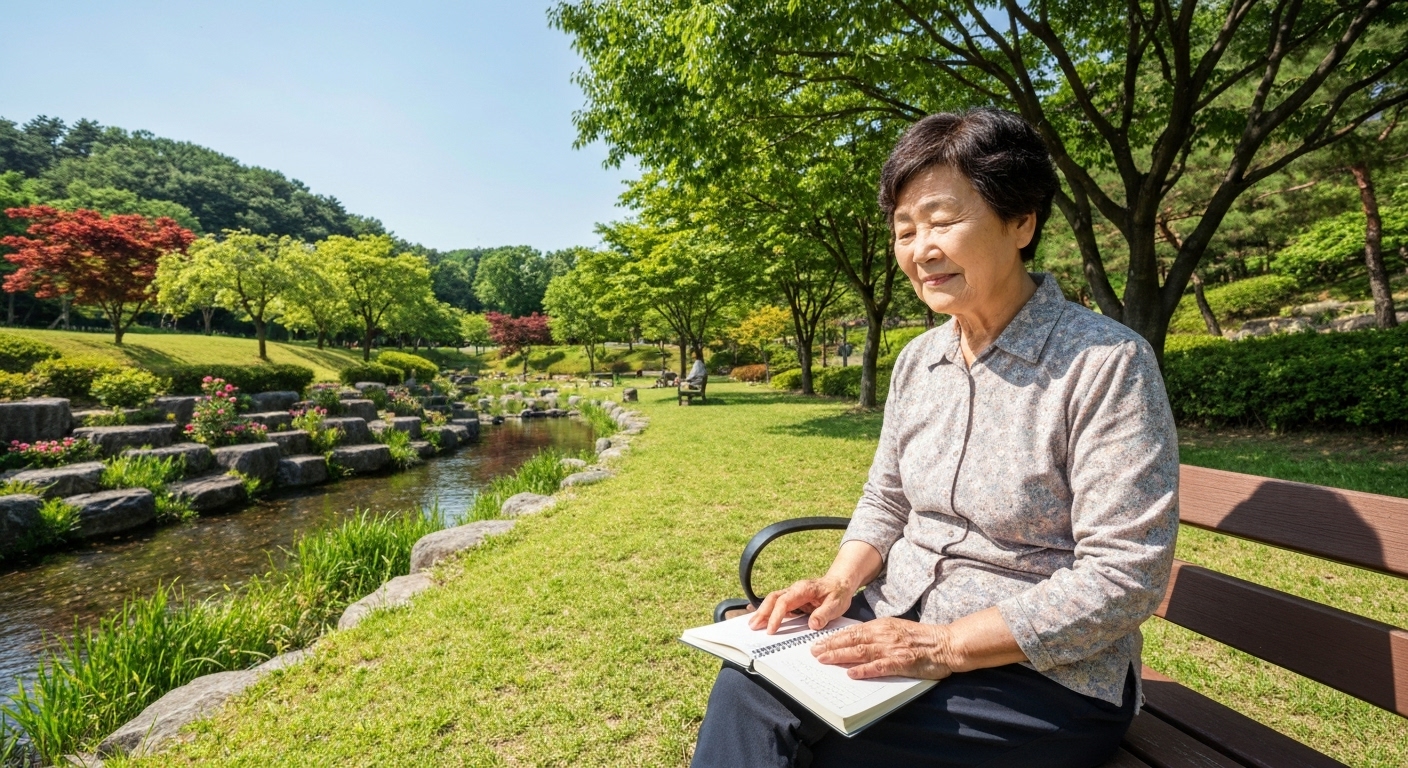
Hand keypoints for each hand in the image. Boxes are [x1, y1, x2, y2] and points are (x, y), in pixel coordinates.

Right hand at [748, 577, 853, 633]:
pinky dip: (768, 613)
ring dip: (762, 613)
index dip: (776, 616)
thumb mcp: (836, 604)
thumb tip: (812, 624)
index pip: (784, 602)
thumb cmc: (837, 593)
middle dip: (762, 613)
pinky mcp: (792, 601)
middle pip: (773, 599)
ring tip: (753, 625)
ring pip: (772, 601)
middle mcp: (794, 590)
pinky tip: (762, 620)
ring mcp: (792, 595)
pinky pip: (777, 605)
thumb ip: (824, 614)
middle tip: (753, 626)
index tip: (772, 630)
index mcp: (803, 589)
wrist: (840, 584)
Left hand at [811, 618, 956, 680]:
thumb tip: (857, 639)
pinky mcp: (901, 662)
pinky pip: (879, 667)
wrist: (946, 643)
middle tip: (813, 652)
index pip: (852, 631)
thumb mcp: (897, 628)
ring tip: (823, 660)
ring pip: (860, 652)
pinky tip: (851, 673)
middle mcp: (884, 635)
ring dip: (840, 656)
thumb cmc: (922, 638)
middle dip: (830, 646)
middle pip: (851, 640)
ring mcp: (892, 649)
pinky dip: (864, 670)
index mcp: (882, 626)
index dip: (834, 637)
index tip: (819, 642)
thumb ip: (878, 633)